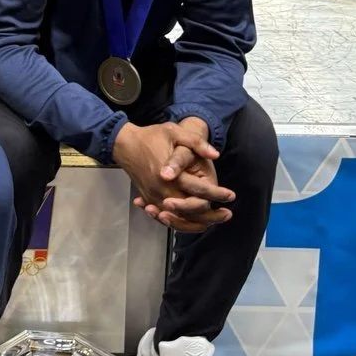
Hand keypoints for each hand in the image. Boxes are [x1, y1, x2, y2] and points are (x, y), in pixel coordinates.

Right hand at [129, 117, 233, 231]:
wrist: (124, 144)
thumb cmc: (151, 137)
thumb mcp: (174, 132)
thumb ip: (195, 142)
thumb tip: (215, 155)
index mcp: (172, 176)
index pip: (200, 190)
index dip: (218, 194)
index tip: (231, 195)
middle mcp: (163, 190)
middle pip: (191, 210)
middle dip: (211, 215)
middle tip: (227, 214)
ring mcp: (154, 197)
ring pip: (179, 218)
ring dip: (197, 223)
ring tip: (213, 221)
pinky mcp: (148, 199)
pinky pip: (166, 216)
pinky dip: (180, 222)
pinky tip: (193, 221)